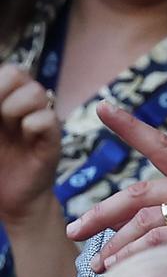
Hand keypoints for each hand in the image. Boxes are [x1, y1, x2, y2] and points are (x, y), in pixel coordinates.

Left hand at [0, 64, 60, 226]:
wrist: (13, 203)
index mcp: (4, 102)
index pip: (6, 72)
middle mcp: (22, 108)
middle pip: (18, 73)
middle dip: (3, 89)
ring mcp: (39, 123)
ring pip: (36, 92)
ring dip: (16, 106)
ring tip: (9, 126)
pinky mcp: (52, 140)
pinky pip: (48, 119)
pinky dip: (33, 125)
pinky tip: (25, 137)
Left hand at [67, 101, 166, 276]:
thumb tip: (118, 225)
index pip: (163, 146)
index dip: (130, 126)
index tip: (102, 107)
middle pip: (139, 193)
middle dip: (101, 214)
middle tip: (76, 230)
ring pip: (144, 221)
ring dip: (115, 247)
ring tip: (100, 267)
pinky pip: (157, 242)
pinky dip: (133, 257)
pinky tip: (120, 272)